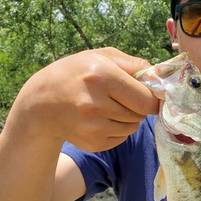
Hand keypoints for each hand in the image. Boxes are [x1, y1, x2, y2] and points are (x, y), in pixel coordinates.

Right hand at [10, 47, 158, 151]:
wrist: (41, 104)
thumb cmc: (75, 74)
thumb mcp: (99, 57)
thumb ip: (133, 64)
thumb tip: (160, 78)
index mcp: (102, 76)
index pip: (145, 98)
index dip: (151, 97)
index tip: (149, 94)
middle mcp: (97, 104)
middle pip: (140, 114)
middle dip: (137, 106)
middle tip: (121, 98)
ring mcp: (94, 127)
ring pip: (132, 127)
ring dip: (127, 118)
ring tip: (106, 107)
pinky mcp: (94, 143)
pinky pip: (121, 138)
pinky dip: (117, 130)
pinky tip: (99, 120)